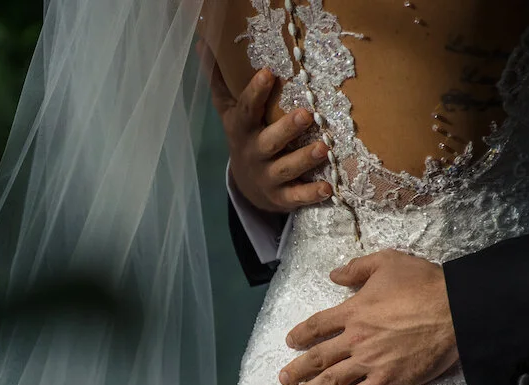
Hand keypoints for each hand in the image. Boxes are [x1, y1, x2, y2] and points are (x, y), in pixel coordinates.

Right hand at [197, 41, 332, 213]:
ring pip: (285, 168)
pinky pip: (294, 197)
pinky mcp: (279, 196)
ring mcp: (266, 176)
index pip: (246, 109)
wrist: (247, 186)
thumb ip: (219, 81)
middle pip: (268, 141)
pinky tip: (326, 188)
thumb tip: (202, 43)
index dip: (255, 92)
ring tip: (323, 147)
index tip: (268, 72)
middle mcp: (253, 153)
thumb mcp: (230, 112)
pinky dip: (310, 194)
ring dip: (303, 159)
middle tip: (306, 113)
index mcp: (242, 129)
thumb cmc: (245, 137)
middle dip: (286, 128)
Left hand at [279, 249, 459, 384]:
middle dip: (297, 370)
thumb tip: (334, 275)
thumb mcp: (388, 262)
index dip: (300, 335)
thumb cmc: (424, 284)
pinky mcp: (386, 382)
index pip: (316, 326)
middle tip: (284, 380)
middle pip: (317, 358)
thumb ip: (357, 268)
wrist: (456, 311)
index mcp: (352, 311)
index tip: (290, 342)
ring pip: (330, 381)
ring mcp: (369, 363)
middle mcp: (354, 339)